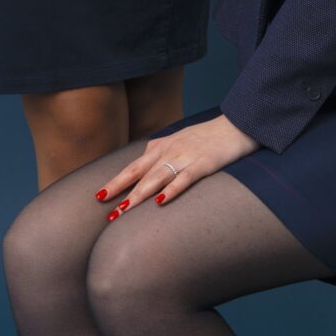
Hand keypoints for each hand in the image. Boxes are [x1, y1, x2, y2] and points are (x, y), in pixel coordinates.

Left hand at [98, 113, 257, 212]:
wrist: (237, 124)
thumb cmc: (208, 137)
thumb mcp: (179, 140)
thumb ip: (160, 152)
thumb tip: (143, 165)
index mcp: (161, 147)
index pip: (133, 167)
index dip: (116, 182)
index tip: (99, 196)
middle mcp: (169, 151)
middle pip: (140, 174)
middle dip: (121, 192)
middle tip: (107, 211)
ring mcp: (186, 156)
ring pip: (157, 177)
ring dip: (139, 194)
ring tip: (124, 210)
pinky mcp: (204, 163)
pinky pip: (185, 178)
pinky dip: (172, 190)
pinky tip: (161, 202)